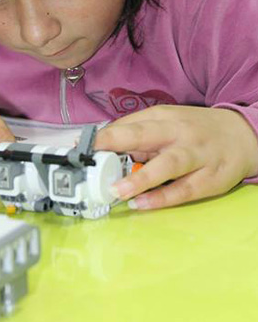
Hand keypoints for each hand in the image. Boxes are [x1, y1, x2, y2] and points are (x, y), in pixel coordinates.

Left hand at [94, 105, 257, 209]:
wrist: (242, 135)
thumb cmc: (194, 129)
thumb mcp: (167, 122)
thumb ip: (139, 133)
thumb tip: (104, 148)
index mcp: (164, 117)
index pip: (128, 124)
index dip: (103, 136)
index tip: (80, 148)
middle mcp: (179, 133)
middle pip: (145, 135)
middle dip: (116, 144)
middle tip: (92, 160)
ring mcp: (197, 156)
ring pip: (167, 165)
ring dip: (140, 178)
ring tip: (117, 190)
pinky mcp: (211, 179)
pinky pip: (184, 190)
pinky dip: (162, 198)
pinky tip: (142, 204)